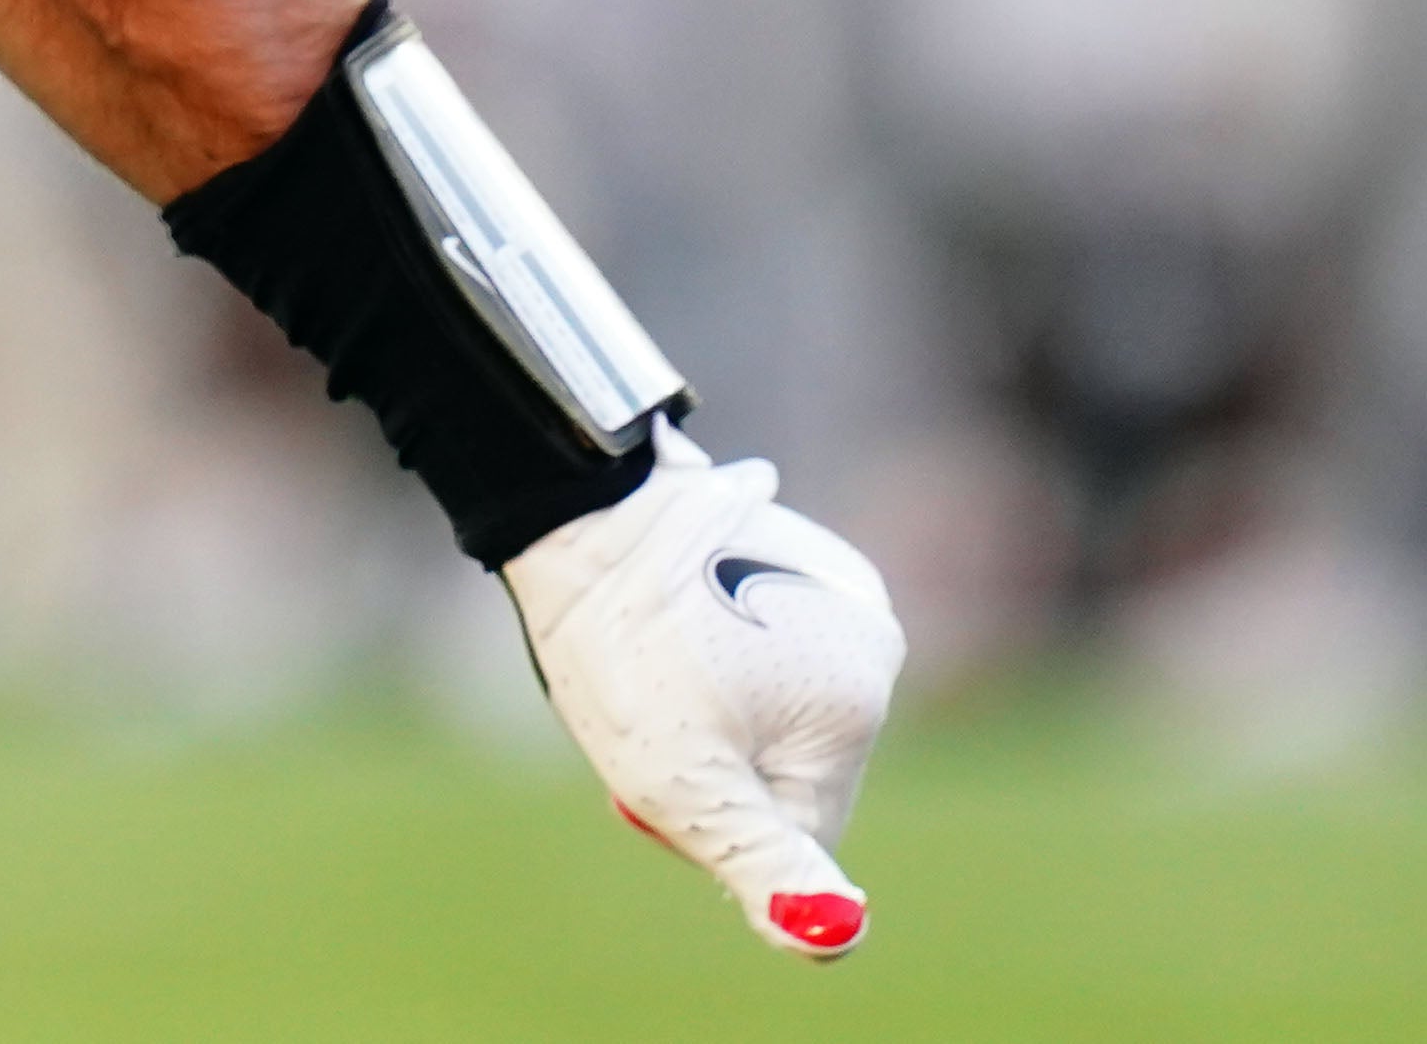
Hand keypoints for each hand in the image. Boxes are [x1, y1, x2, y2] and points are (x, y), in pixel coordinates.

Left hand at [503, 428, 905, 956]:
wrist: (571, 505)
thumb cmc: (620, 647)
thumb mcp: (682, 782)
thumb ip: (767, 865)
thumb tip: (844, 940)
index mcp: (865, 699)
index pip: (802, 829)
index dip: (716, 818)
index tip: (659, 765)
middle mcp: (874, 635)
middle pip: (791, 761)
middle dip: (716, 759)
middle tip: (644, 707)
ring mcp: (836, 583)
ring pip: (772, 702)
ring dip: (711, 705)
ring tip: (647, 655)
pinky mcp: (793, 544)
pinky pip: (760, 636)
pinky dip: (712, 644)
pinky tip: (664, 614)